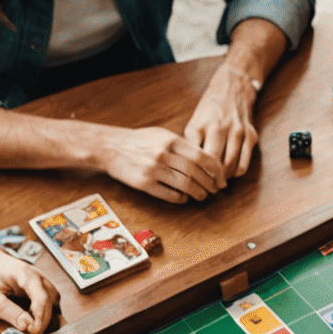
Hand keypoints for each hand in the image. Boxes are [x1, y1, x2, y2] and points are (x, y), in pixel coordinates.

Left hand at [0, 245, 58, 333]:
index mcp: (25, 274)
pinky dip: (42, 318)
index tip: (32, 331)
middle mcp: (40, 277)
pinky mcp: (46, 292)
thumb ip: (8, 312)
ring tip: (25, 327)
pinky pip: (51, 308)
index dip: (39, 318)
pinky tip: (29, 321)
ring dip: (42, 321)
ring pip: (54, 308)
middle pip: (50, 305)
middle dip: (40, 323)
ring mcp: (46, 284)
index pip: (41, 298)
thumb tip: (27, 326)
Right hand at [98, 125, 225, 204]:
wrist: (110, 147)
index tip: (221, 177)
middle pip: (196, 173)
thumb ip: (182, 145)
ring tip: (203, 196)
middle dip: (209, 183)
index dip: (215, 169)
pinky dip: (181, 198)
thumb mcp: (161, 135)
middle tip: (215, 189)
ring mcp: (154, 170)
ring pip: (185, 185)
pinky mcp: (144, 184)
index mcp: (171, 140)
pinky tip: (185, 198)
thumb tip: (205, 160)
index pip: (201, 156)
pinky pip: (170, 195)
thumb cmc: (139, 141)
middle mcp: (163, 154)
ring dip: (198, 193)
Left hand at [184, 62, 259, 180]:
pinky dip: (236, 173)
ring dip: (224, 179)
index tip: (191, 182)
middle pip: (215, 164)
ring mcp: (239, 132)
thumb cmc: (210, 107)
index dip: (195, 173)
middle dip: (210, 180)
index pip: (198, 157)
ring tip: (216, 183)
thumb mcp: (194, 120)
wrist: (234, 87)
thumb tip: (187, 167)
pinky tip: (230, 174)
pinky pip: (244, 164)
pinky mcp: (251, 136)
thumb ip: (191, 142)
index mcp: (204, 125)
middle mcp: (222, 128)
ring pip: (231, 167)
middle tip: (205, 188)